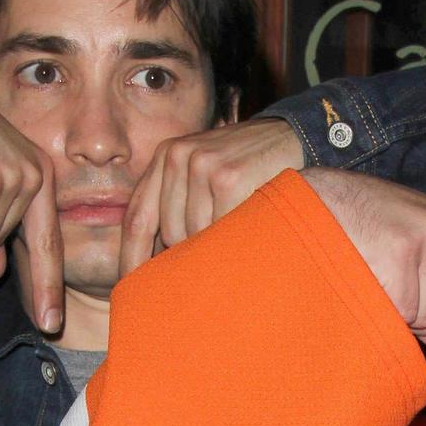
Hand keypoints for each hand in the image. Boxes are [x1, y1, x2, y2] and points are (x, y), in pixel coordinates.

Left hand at [118, 118, 303, 278]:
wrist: (295, 137)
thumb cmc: (249, 167)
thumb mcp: (206, 173)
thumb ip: (178, 204)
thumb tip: (151, 263)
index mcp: (165, 157)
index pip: (137, 216)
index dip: (131, 257)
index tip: (131, 289)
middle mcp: (177, 155)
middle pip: (169, 232)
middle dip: (190, 251)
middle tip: (217, 253)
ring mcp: (202, 164)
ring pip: (195, 235)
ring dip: (217, 243)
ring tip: (241, 230)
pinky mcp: (228, 177)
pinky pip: (220, 230)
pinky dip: (236, 237)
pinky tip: (253, 224)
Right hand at [301, 168, 425, 392]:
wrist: (315, 202)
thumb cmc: (362, 234)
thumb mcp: (411, 267)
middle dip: (425, 322)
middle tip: (390, 290)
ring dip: (402, 313)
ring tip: (376, 276)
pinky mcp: (405, 247)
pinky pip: (405, 310)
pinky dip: (384, 306)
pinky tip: (367, 277)